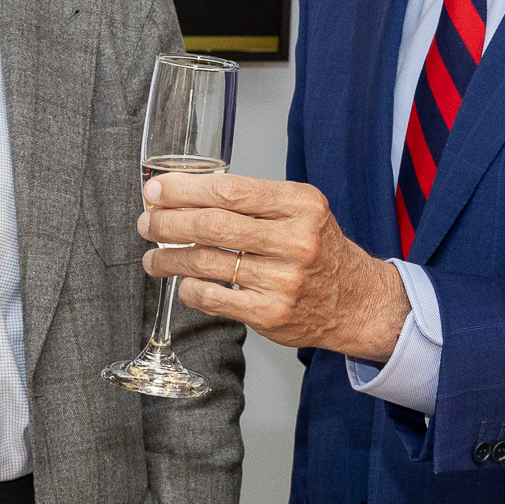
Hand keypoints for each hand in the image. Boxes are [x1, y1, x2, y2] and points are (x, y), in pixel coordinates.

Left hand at [139, 173, 409, 360]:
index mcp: (301, 204)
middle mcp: (296, 240)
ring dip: (169, 258)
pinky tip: (182, 282)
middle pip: (212, 225)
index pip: (229, 190)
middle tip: (146, 223)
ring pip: (207, 262)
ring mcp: (284, 280)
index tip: (155, 190)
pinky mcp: (272, 314)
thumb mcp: (300, 211)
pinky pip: (213, 298)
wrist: (357, 301)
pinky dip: (189, 288)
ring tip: (153, 257)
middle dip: (168, 222)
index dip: (183, 190)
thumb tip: (181, 195)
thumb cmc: (319, 251)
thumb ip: (251, 201)